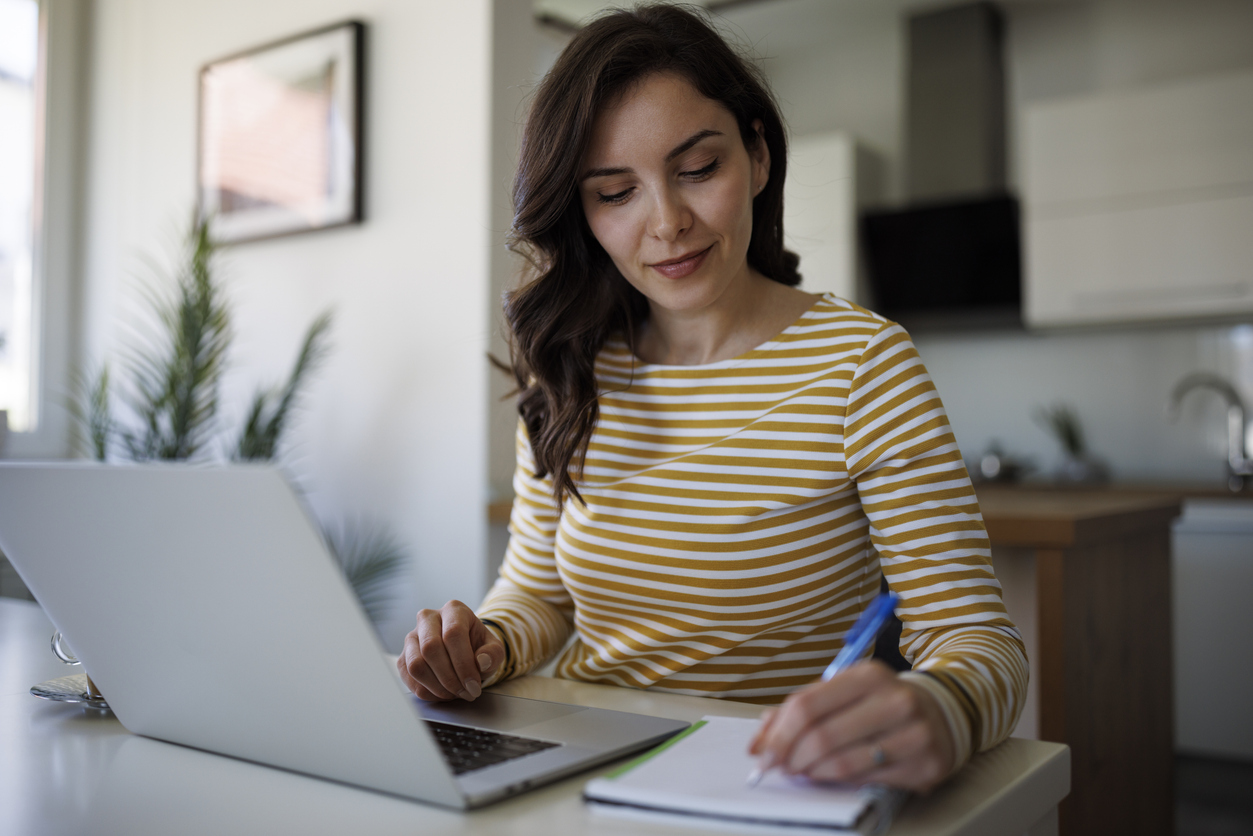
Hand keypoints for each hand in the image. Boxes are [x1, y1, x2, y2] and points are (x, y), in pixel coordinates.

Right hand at [397, 600, 505, 701]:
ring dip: (437, 686)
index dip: (463, 663)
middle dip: (450, 678)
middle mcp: (428, 618)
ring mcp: (412, 637)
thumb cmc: (478, 647)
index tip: (474, 685)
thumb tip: (482, 662)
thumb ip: (493, 654)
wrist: (464, 650)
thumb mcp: (494, 649)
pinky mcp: (403, 656)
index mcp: (454, 610)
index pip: (453, 634)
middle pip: (431, 648)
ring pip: (416, 665)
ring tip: (455, 693)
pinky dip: (427, 692)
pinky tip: (443, 693)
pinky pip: (409, 678)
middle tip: (466, 692)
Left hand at [748, 661, 955, 792]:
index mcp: (867, 674)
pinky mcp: (924, 764)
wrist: (941, 713)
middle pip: (821, 736)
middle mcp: (894, 699)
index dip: (778, 733)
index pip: (807, 705)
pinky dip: (839, 782)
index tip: (762, 753)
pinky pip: (866, 780)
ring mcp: (913, 733)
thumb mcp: (843, 692)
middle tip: (779, 767)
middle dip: (791, 757)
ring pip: (842, 763)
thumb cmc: (879, 703)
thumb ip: (799, 710)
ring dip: (812, 772)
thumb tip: (759, 742)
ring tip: (803, 770)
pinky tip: (831, 775)